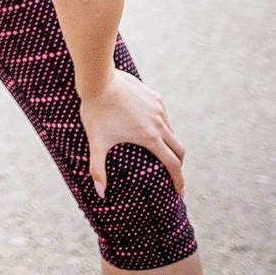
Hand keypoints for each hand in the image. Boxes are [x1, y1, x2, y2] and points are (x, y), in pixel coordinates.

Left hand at [79, 70, 185, 197]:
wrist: (99, 80)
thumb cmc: (96, 112)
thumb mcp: (96, 142)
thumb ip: (98, 169)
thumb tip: (100, 194)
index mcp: (150, 137)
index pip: (172, 164)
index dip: (178, 181)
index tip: (179, 193)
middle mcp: (159, 123)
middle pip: (179, 149)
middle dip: (179, 165)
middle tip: (173, 176)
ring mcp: (158, 107)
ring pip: (171, 131)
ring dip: (169, 144)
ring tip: (160, 152)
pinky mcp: (154, 96)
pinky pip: (163, 115)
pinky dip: (162, 126)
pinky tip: (151, 128)